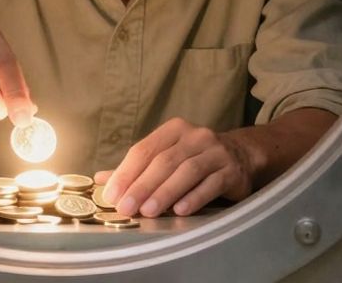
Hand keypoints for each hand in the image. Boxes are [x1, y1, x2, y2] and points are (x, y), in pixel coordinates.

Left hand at [93, 117, 255, 217]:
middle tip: (126, 208)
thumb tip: (100, 180)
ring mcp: (216, 152)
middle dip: (142, 186)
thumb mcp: (165, 157)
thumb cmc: (193, 159)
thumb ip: (135, 169)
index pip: (144, 149)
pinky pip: (212, 184)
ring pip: (187, 171)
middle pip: (164, 161)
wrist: (240, 156)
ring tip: (148, 211)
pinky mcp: (232, 171)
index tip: (112, 195)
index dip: (126, 173)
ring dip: (165, 192)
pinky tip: (181, 210)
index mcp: (173, 130)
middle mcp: (195, 136)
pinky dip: (195, 197)